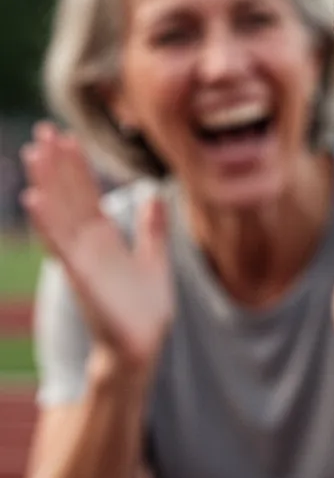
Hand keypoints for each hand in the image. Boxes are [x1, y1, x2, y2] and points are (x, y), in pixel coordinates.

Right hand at [20, 123, 173, 378]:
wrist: (143, 346)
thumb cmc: (144, 308)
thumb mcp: (154, 259)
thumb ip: (152, 228)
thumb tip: (156, 194)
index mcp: (104, 238)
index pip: (85, 194)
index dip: (76, 166)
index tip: (66, 136)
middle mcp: (88, 245)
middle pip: (68, 197)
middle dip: (56, 165)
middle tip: (43, 131)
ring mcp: (81, 259)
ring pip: (59, 214)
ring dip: (45, 184)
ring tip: (33, 153)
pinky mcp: (80, 277)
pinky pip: (60, 245)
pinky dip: (47, 222)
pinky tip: (34, 199)